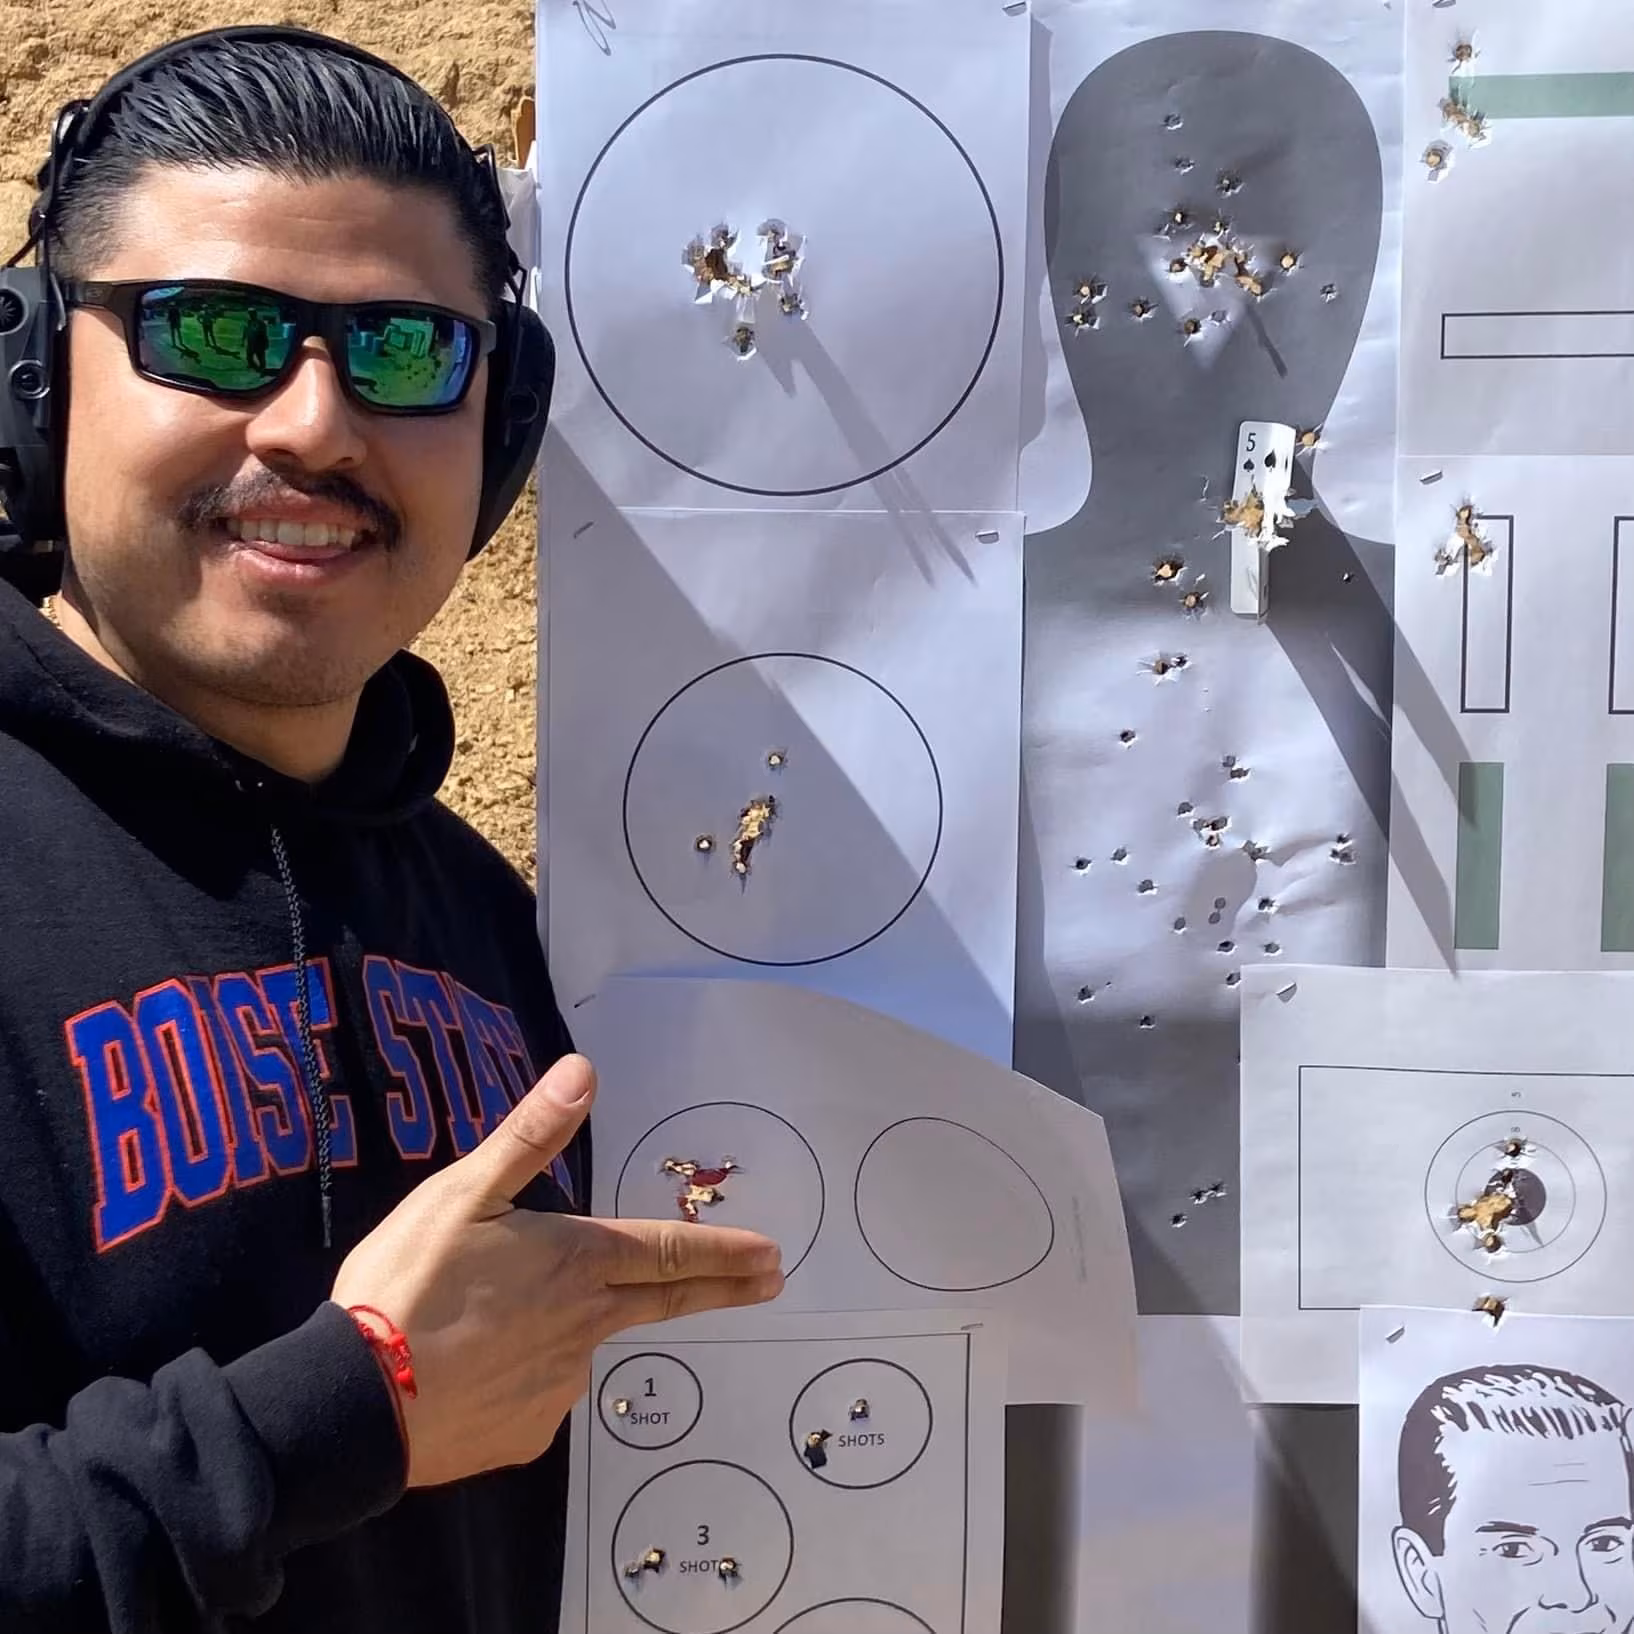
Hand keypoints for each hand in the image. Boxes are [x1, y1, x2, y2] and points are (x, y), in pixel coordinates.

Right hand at [329, 1053, 783, 1487]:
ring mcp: (559, 1385)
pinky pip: (537, 1392)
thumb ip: (529, 1136)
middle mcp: (585, 1325)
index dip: (725, 1252)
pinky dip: (522, 1374)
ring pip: (583, 1344)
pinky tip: (478, 1369)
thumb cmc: (410, 1283)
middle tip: (769, 1281)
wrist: (355, 1402)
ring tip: (506, 1322)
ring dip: (575, 1329)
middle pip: (664, 1300)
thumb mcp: (463, 1193)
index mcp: (577, 1261)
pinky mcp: (526, 1432)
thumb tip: (583, 1071)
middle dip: (722, 1287)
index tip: (772, 1257)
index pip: (670, 1252)